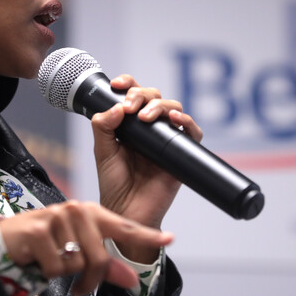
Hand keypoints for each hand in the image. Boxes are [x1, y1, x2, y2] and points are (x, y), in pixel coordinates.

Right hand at [0, 200, 172, 295]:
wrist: (6, 241)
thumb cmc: (46, 244)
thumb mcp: (78, 254)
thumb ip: (107, 265)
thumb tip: (133, 280)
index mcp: (91, 213)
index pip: (124, 226)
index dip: (146, 235)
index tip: (168, 239)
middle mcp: (77, 210)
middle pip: (100, 257)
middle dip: (91, 279)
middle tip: (81, 287)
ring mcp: (57, 217)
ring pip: (78, 263)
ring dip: (67, 275)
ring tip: (55, 266)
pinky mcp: (39, 230)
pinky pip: (57, 267)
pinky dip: (49, 272)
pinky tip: (40, 260)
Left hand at [90, 75, 202, 261]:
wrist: (127, 212)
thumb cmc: (114, 185)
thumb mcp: (102, 152)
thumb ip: (103, 127)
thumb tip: (116, 106)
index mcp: (130, 125)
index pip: (133, 94)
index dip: (128, 83)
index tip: (117, 85)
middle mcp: (150, 128)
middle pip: (154, 96)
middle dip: (141, 95)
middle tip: (129, 108)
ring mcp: (166, 139)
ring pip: (173, 108)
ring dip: (159, 106)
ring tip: (145, 117)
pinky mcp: (181, 153)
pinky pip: (193, 132)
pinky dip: (186, 121)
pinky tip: (174, 120)